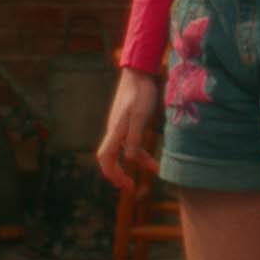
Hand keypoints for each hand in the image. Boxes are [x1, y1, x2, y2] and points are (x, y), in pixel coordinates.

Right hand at [96, 67, 160, 188]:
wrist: (140, 72)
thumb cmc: (140, 93)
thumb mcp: (139, 116)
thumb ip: (133, 138)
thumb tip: (129, 159)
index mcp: (115, 131)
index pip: (105, 157)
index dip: (112, 173)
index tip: (124, 184)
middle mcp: (115, 131)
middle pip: (110, 158)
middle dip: (118, 174)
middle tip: (130, 187)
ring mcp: (122, 126)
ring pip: (124, 151)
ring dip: (134, 165)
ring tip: (148, 174)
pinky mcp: (130, 122)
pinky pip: (133, 142)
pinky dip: (142, 153)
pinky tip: (154, 159)